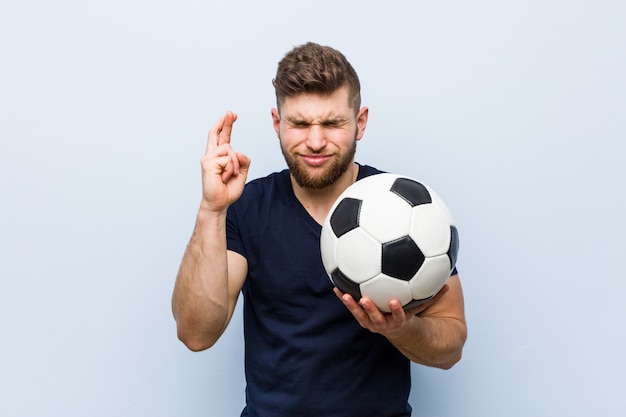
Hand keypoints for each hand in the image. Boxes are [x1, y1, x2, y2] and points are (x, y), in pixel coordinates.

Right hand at [200, 111, 250, 212]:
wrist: (219, 203)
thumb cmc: (227, 190)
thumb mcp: (241, 173)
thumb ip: (243, 161)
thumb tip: (239, 151)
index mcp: (219, 157)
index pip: (222, 137)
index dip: (225, 126)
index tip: (230, 115)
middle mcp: (211, 155)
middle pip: (218, 134)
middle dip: (225, 123)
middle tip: (231, 112)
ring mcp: (208, 158)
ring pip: (230, 150)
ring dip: (235, 164)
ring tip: (229, 176)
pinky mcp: (208, 163)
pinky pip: (228, 159)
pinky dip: (231, 169)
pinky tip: (224, 177)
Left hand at [333, 284, 448, 336]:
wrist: (400, 332)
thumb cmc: (411, 314)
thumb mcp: (422, 306)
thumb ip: (433, 295)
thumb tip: (449, 282)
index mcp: (400, 321)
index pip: (400, 317)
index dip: (397, 311)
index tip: (395, 302)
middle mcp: (385, 324)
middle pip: (377, 319)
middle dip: (371, 310)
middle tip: (365, 300)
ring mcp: (373, 323)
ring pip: (362, 317)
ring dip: (353, 307)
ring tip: (345, 295)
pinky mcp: (363, 318)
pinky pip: (353, 309)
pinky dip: (345, 300)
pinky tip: (336, 287)